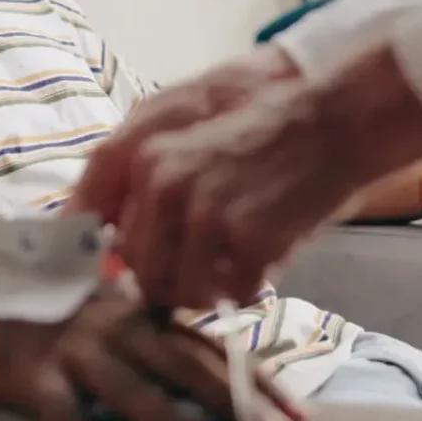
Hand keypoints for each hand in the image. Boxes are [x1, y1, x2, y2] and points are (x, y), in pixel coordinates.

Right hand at [0, 287, 302, 420]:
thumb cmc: (60, 317)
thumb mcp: (114, 318)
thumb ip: (159, 340)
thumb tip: (224, 376)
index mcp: (142, 315)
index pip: (209, 346)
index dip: (256, 378)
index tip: (301, 414)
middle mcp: (116, 326)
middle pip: (181, 363)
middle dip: (231, 401)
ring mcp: (73, 348)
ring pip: (128, 387)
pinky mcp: (32, 375)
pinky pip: (62, 418)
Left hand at [76, 43, 421, 309]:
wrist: (332, 124)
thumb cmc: (261, 140)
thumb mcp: (186, 150)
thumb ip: (143, 193)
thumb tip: (112, 250)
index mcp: (144, 159)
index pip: (89, 217)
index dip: (93, 253)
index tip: (105, 272)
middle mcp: (165, 186)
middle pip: (138, 269)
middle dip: (165, 281)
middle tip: (198, 273)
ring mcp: (206, 214)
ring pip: (180, 291)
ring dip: (206, 291)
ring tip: (231, 267)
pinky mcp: (249, 241)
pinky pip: (233, 295)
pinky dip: (248, 289)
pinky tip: (263, 263)